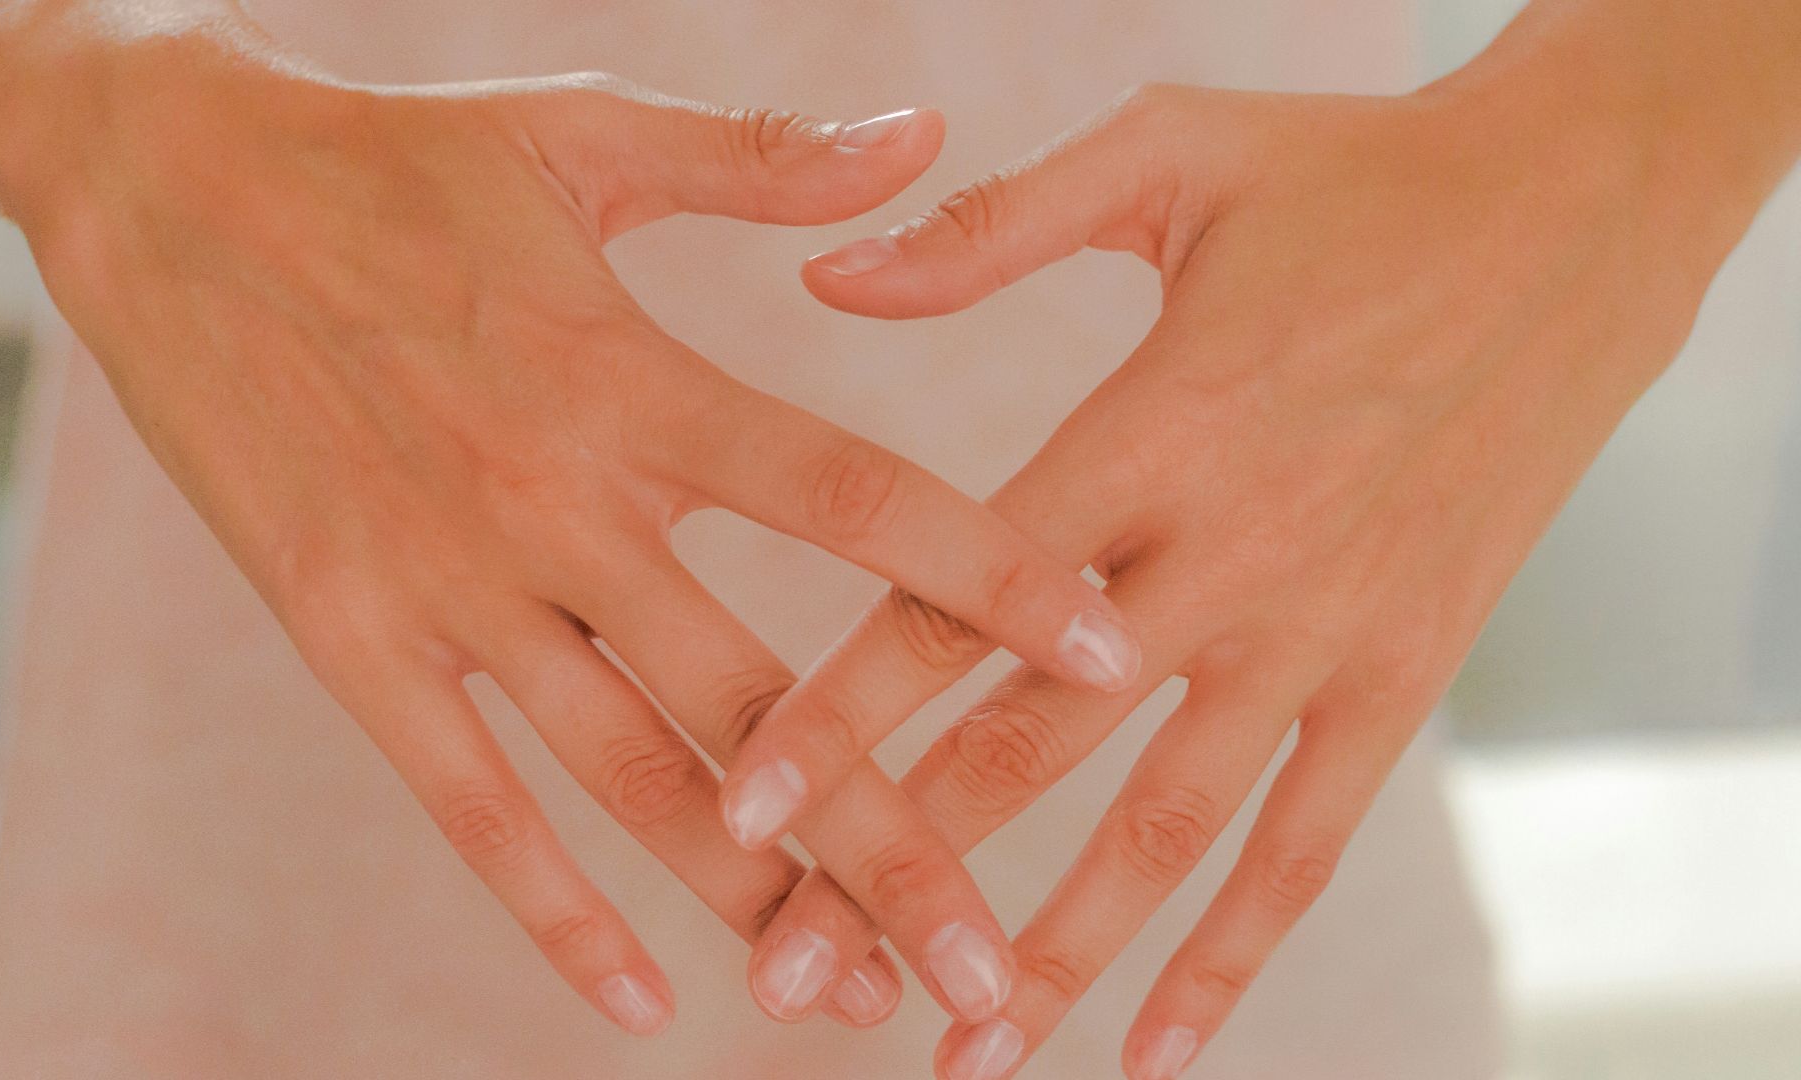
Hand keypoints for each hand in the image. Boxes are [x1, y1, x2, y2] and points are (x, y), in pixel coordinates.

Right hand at [0, 1, 1144, 1032]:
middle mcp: (554, 499)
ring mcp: (446, 582)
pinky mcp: (346, 636)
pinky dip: (549, 906)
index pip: (853, 499)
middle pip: (759, 701)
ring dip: (751, 901)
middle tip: (998, 966)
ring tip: (858, 999)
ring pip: (627, 779)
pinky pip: (464, 799)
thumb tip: (931, 129)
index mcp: (633, 377)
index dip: (990, 579)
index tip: (1104, 657)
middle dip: (888, 842)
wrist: (161, 186)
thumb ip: (766, 159)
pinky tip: (638, 997)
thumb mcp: (584, 136)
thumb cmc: (395, 161)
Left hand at [729, 73, 1756, 1075]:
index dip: (840, 708)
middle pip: (1033, 744)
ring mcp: (1322, 629)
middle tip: (795, 974)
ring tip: (964, 1054)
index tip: (741, 810)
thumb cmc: (1354, 179)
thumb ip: (990, 230)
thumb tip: (824, 275)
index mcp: (1146, 431)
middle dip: (905, 869)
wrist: (1580, 219)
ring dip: (1057, 953)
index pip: (956, 598)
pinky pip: (1310, 840)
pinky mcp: (1404, 668)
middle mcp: (1227, 554)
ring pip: (1164, 825)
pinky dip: (1233, 953)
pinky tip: (1156, 1051)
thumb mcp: (1170, 155)